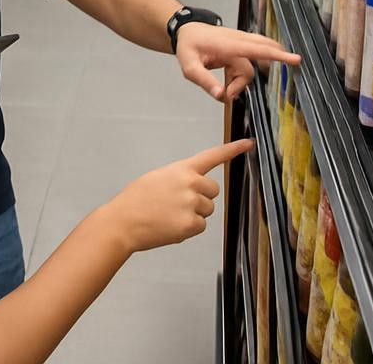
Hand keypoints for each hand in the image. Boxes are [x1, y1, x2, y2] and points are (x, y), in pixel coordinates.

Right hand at [106, 139, 253, 252]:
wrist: (123, 220)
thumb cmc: (137, 199)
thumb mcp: (158, 178)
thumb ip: (180, 179)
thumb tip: (193, 189)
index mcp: (182, 169)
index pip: (212, 156)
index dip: (233, 150)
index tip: (249, 143)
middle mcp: (190, 184)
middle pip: (213, 190)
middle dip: (202, 197)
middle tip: (180, 202)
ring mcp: (192, 204)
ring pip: (208, 210)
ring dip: (194, 214)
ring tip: (171, 214)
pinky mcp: (191, 225)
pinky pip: (201, 226)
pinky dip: (188, 228)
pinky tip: (171, 225)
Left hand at [175, 24, 300, 102]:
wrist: (187, 31)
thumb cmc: (188, 47)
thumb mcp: (189, 67)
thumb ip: (205, 81)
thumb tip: (222, 96)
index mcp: (227, 45)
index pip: (256, 49)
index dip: (276, 55)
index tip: (296, 59)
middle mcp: (238, 41)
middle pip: (261, 55)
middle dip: (258, 71)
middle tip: (237, 85)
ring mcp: (241, 42)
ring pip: (252, 66)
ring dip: (240, 80)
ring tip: (225, 86)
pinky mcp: (241, 46)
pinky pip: (249, 64)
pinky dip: (240, 76)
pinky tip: (228, 80)